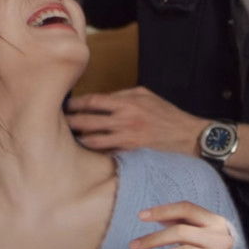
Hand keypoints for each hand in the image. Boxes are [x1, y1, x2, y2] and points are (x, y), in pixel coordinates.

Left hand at [67, 87, 205, 155]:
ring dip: (80, 139)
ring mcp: (126, 139)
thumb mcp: (146, 95)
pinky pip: (106, 153)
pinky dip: (96, 152)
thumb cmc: (167, 114)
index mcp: (127, 103)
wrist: (187, 136)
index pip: (94, 101)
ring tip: (71, 138)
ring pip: (93, 141)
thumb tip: (103, 98)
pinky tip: (89, 151)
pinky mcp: (130, 154)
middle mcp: (124, 121)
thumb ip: (123, 95)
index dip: (76, 104)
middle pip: (88, 121)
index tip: (67, 106)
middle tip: (61, 123)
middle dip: (71, 122)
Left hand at [130, 201, 234, 248]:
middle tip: (133, 246)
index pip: (186, 208)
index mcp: (214, 220)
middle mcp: (218, 237)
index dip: (163, 210)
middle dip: (154, 239)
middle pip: (181, 232)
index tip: (141, 216)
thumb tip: (153, 215)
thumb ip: (181, 221)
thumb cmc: (214, 245)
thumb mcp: (202, 229)